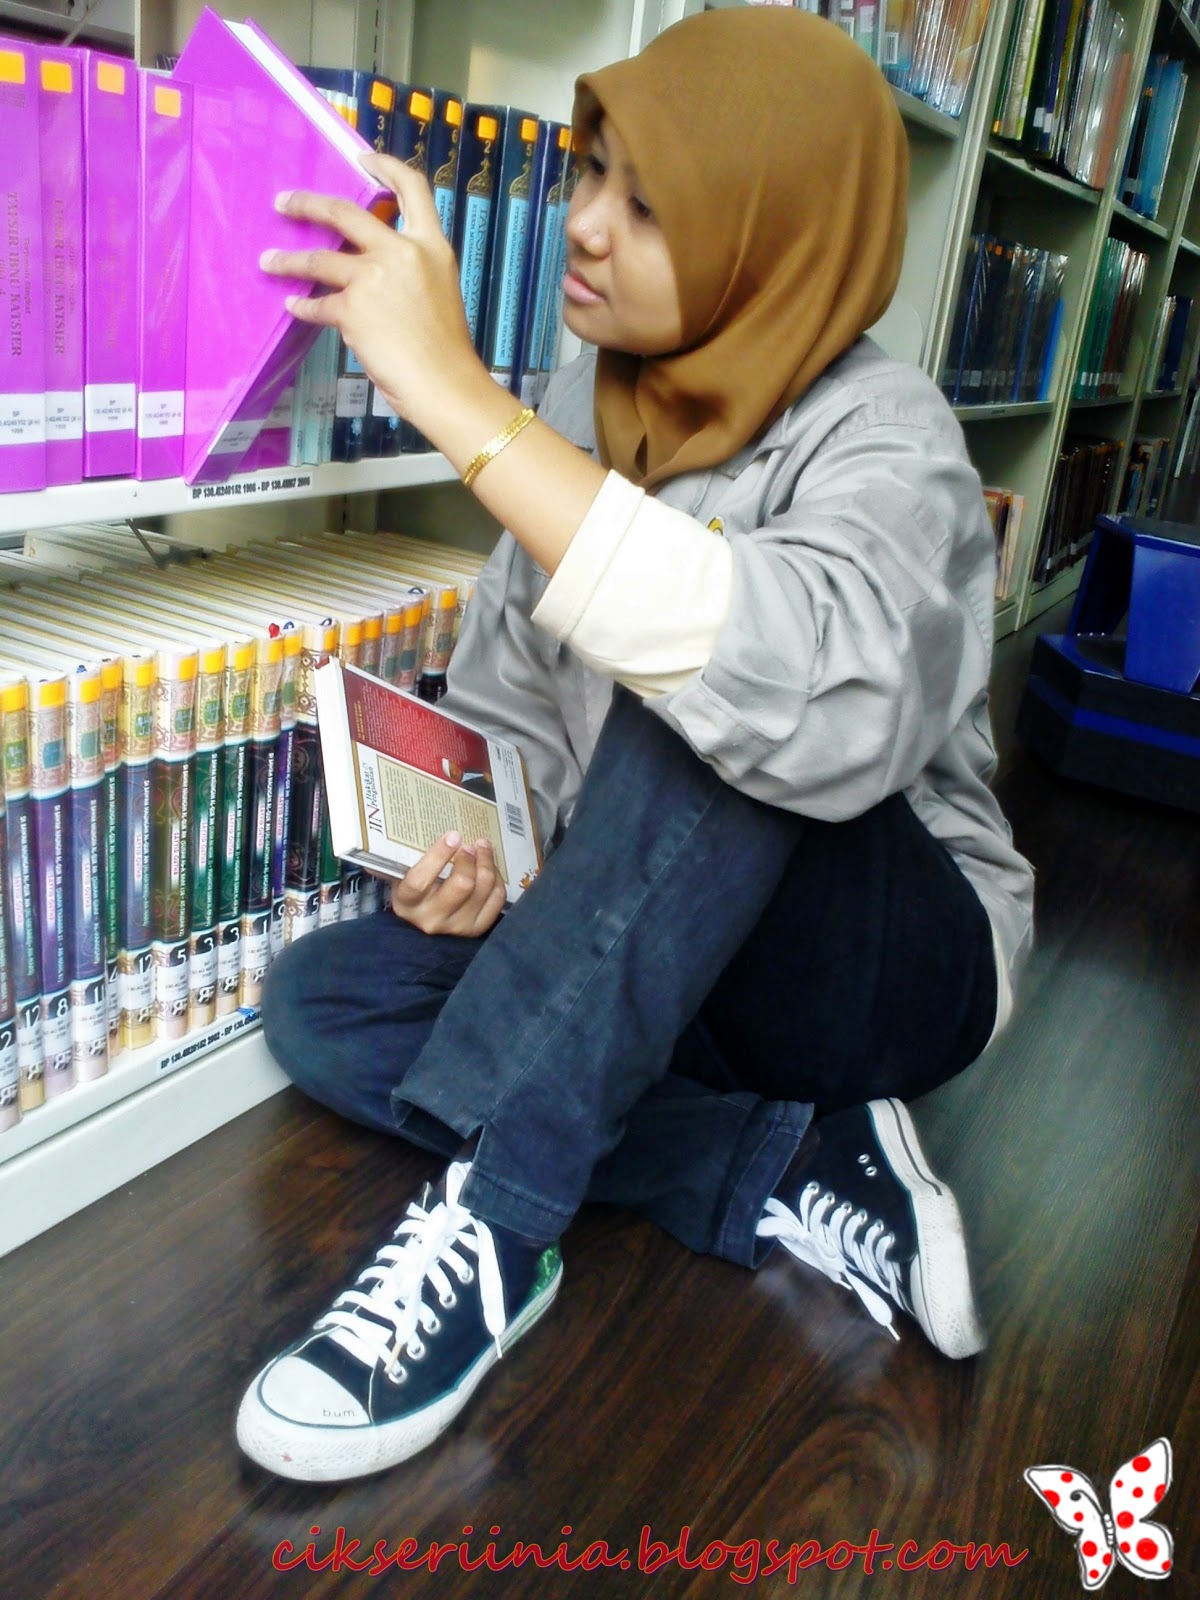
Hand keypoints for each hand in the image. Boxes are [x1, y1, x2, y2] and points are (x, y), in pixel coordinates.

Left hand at [260, 153, 481, 431]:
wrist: (444, 384)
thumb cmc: (446, 350)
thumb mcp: (439, 292)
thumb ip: (410, 271)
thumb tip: (371, 270)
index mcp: (431, 246)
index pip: (413, 188)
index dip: (386, 166)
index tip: (362, 159)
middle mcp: (402, 252)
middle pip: (345, 212)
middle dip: (307, 204)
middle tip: (284, 203)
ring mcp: (374, 278)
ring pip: (319, 259)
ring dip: (288, 260)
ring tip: (268, 261)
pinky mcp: (353, 308)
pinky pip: (319, 304)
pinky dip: (305, 307)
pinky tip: (294, 307)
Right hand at [390, 831, 506, 937]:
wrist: (424, 928)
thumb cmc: (413, 895)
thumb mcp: (399, 879)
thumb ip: (393, 863)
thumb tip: (374, 845)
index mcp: (408, 903)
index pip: (420, 880)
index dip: (438, 855)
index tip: (452, 835)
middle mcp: (432, 919)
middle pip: (462, 885)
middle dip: (470, 859)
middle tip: (471, 844)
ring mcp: (457, 927)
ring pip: (483, 889)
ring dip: (487, 862)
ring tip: (483, 847)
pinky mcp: (477, 929)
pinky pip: (496, 899)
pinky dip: (497, 879)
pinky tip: (489, 867)